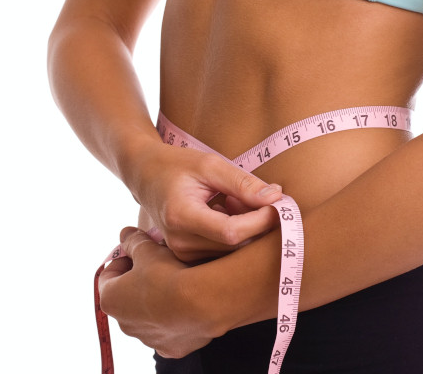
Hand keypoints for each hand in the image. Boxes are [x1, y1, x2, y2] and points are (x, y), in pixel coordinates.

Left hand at [99, 227, 215, 357]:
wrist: (202, 301)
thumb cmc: (167, 274)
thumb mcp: (147, 249)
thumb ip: (133, 241)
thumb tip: (125, 234)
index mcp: (111, 299)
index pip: (108, 275)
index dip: (124, 259)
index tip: (138, 251)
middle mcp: (124, 324)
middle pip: (129, 297)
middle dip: (141, 280)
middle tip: (160, 264)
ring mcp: (149, 339)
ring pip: (150, 315)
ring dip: (158, 300)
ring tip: (178, 282)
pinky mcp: (172, 348)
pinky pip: (171, 330)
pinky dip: (176, 318)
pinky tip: (189, 303)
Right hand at [128, 142, 281, 261]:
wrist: (143, 176)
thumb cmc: (176, 165)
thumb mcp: (210, 165)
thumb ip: (243, 183)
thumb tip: (276, 198)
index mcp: (181, 216)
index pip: (231, 231)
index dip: (260, 221)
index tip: (278, 204)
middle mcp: (179, 242)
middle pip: (235, 244)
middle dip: (257, 222)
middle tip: (259, 195)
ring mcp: (181, 253)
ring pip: (232, 250)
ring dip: (246, 226)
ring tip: (233, 199)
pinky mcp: (187, 256)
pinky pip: (223, 251)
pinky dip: (234, 232)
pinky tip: (225, 210)